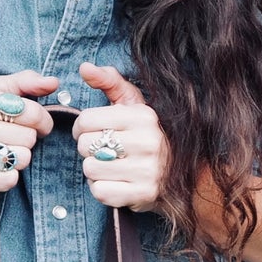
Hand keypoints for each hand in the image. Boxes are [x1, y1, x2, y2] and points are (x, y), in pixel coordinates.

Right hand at [0, 73, 58, 198]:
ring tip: (3, 155)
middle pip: (28, 137)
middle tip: (12, 142)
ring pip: (22, 158)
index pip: (29, 110)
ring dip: (19, 160)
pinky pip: (10, 180)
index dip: (42, 120)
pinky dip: (9, 178)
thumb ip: (24, 83)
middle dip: (27, 141)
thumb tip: (53, 82)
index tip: (38, 126)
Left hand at [74, 63, 168, 211]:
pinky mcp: (143, 194)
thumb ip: (109, 82)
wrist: (179, 175)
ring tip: (110, 167)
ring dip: (94, 170)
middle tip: (102, 151)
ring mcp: (147, 170)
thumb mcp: (133, 104)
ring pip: (90, 169)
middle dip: (88, 149)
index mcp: (143, 116)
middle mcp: (148, 141)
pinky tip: (115, 182)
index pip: (86, 120)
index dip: (81, 128)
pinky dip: (101, 188)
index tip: (91, 132)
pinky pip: (100, 191)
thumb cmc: (146, 135)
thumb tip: (84, 67)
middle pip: (86, 145)